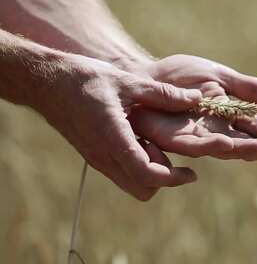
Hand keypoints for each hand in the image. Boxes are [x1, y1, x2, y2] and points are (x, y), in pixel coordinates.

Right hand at [34, 54, 202, 199]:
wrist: (45, 83)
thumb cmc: (85, 79)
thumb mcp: (129, 82)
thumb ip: (164, 94)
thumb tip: (197, 97)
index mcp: (113, 138)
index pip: (147, 175)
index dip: (173, 178)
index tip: (192, 173)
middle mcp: (104, 156)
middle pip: (142, 189)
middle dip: (164, 178)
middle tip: (171, 153)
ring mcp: (97, 159)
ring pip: (131, 184)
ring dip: (150, 172)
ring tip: (156, 144)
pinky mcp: (94, 156)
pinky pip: (121, 173)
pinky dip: (138, 166)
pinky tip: (142, 140)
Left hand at [129, 54, 256, 160]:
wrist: (144, 74)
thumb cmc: (181, 78)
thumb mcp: (222, 77)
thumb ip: (250, 89)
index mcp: (226, 117)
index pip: (252, 129)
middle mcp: (212, 131)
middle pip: (241, 143)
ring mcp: (192, 136)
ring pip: (220, 147)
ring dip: (241, 150)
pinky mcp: (170, 136)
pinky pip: (192, 144)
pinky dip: (210, 145)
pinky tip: (226, 144)